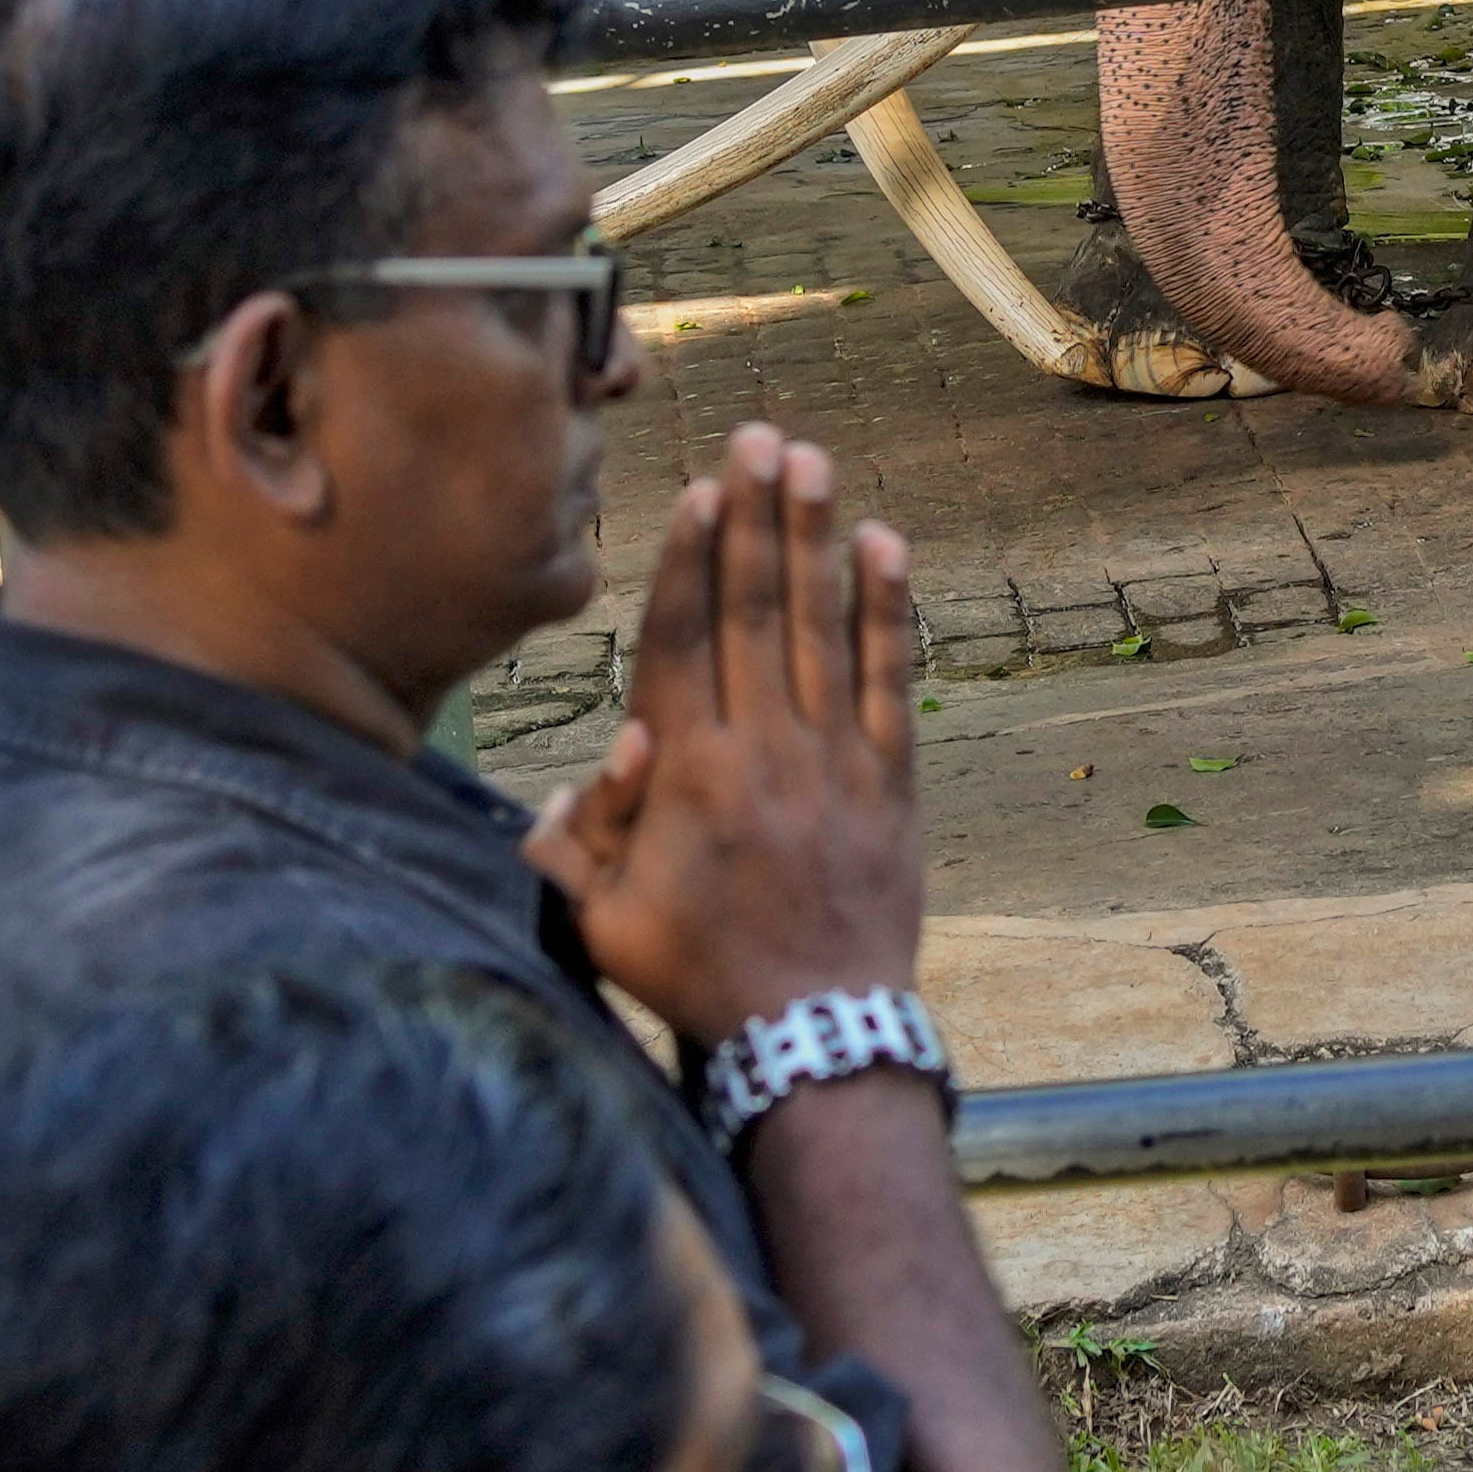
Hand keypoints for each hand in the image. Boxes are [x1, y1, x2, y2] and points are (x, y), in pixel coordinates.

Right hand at [526, 428, 922, 1049]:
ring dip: (816, 539)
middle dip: (755, 518)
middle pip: (757, 611)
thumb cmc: (696, 978)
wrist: (815, 1034)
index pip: (684, 643)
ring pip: (822, 628)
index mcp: (687, 777)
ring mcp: (835, 762)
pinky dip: (889, 611)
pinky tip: (886, 546)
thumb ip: (580, 835)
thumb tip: (610, 744)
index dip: (692, 561)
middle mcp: (763, 752)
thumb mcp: (603, 919)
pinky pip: (891, 679)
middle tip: (759, 437)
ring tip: (811, 462)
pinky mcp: (892, 783)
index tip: (699, 490)